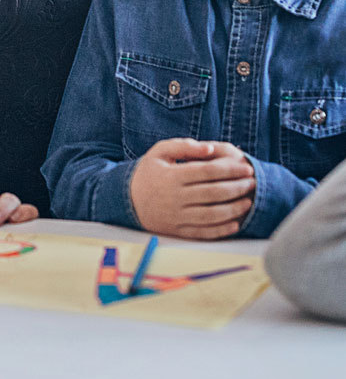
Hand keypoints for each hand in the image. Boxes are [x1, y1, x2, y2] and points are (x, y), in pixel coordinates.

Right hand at [129, 138, 255, 239]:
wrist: (127, 200)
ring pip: (211, 215)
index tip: (246, 167)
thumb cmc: (149, 173)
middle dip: (237, 188)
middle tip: (252, 183)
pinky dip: (222, 229)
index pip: (207, 172)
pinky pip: (204, 232)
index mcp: (172, 176)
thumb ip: (184, 146)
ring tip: (248, 202)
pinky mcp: (178, 230)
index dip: (230, 170)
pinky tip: (236, 223)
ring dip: (234, 209)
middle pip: (213, 193)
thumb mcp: (159, 152)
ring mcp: (177, 216)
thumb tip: (210, 149)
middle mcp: (175, 197)